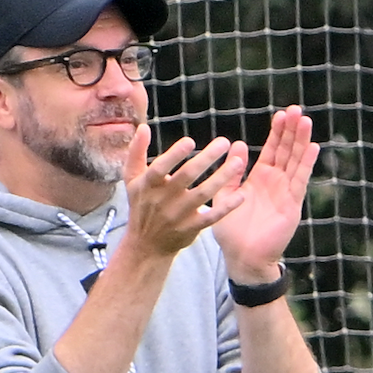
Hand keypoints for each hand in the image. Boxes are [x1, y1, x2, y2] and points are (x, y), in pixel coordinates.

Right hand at [120, 124, 246, 258]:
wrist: (145, 245)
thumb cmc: (141, 205)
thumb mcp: (132, 179)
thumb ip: (136, 152)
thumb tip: (144, 127)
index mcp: (147, 185)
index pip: (160, 168)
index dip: (174, 155)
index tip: (190, 141)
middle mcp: (162, 199)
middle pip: (186, 177)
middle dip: (206, 159)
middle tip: (224, 142)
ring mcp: (177, 215)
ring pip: (203, 194)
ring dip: (221, 177)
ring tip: (238, 162)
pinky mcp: (191, 228)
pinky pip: (212, 216)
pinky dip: (226, 207)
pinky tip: (241, 194)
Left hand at [212, 105, 318, 281]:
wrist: (242, 257)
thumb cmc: (232, 231)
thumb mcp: (225, 196)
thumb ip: (231, 173)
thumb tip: (239, 144)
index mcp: (259, 180)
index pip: (272, 151)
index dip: (277, 133)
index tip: (280, 114)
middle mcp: (275, 183)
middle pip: (286, 152)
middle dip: (291, 131)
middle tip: (295, 109)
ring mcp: (285, 192)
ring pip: (295, 161)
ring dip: (300, 142)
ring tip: (304, 121)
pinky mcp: (291, 204)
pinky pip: (299, 180)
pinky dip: (305, 164)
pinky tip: (312, 147)